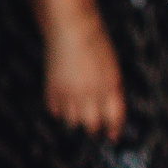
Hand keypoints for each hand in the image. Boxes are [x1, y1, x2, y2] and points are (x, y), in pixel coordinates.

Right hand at [45, 16, 124, 138]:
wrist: (72, 31)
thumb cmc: (97, 45)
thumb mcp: (113, 68)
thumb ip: (112, 89)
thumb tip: (110, 110)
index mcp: (110, 87)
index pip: (115, 117)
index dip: (114, 130)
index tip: (113, 137)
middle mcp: (90, 93)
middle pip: (92, 125)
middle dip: (95, 129)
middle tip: (95, 130)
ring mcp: (69, 93)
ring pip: (72, 121)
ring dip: (76, 120)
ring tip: (79, 115)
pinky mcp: (52, 90)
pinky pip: (56, 111)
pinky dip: (60, 110)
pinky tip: (64, 104)